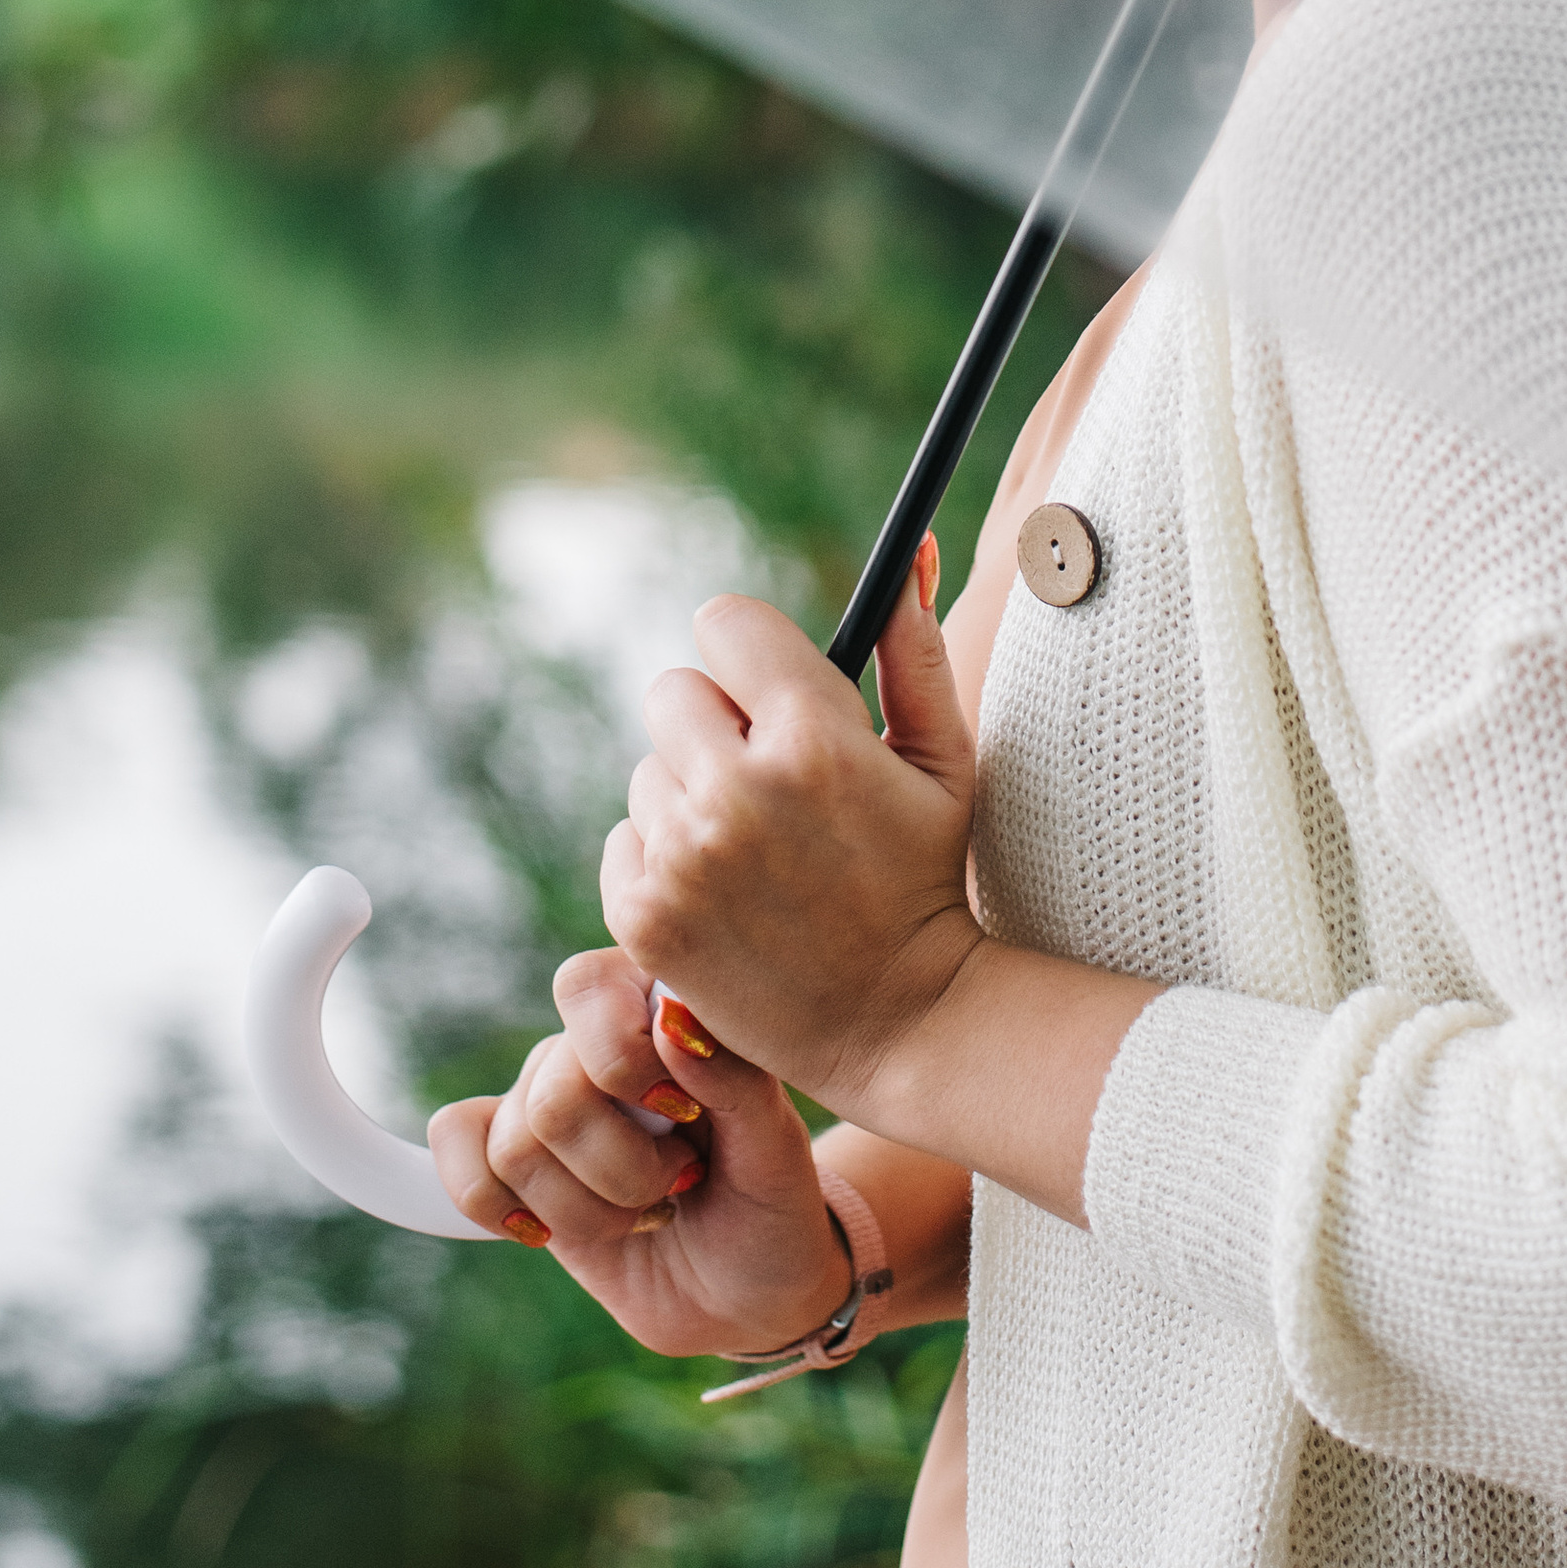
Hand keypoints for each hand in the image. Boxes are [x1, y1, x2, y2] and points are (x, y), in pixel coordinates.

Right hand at [427, 944, 852, 1357]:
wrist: (747, 1292)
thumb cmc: (771, 1204)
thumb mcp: (777, 1148)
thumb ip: (733, 1076)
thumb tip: (670, 1018)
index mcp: (657, 1007)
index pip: (586, 989)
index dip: (622, 1063)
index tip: (685, 1116)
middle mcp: (592, 1045)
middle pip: (552, 1096)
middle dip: (622, 1170)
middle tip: (679, 1184)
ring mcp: (548, 1102)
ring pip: (515, 1149)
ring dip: (590, 1210)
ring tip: (646, 1212)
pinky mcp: (514, 1165)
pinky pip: (454, 1151)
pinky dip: (493, 1202)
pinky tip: (549, 1230)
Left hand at [600, 553, 981, 1126]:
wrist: (897, 1019)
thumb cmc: (925, 875)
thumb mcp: (941, 758)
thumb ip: (913, 646)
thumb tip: (911, 548)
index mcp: (812, 736)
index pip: (725, 622)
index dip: (750, 652)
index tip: (771, 689)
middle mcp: (736, 789)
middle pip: (674, 688)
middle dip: (717, 722)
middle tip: (769, 780)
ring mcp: (682, 856)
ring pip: (650, 769)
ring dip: (692, 794)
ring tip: (757, 852)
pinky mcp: (642, 914)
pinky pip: (625, 839)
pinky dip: (663, 859)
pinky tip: (725, 894)